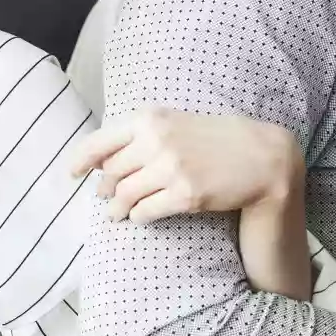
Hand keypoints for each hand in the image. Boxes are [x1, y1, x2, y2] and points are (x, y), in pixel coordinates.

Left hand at [68, 109, 301, 222]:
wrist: (263, 157)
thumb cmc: (218, 140)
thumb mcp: (177, 124)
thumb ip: (141, 136)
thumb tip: (103, 163)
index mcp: (150, 118)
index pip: (100, 141)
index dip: (81, 161)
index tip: (72, 174)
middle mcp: (156, 141)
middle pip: (111, 173)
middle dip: (105, 188)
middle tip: (105, 197)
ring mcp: (171, 169)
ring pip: (124, 195)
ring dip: (117, 208)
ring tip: (116, 214)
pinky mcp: (186, 195)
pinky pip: (145, 212)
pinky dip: (138, 217)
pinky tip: (141, 216)